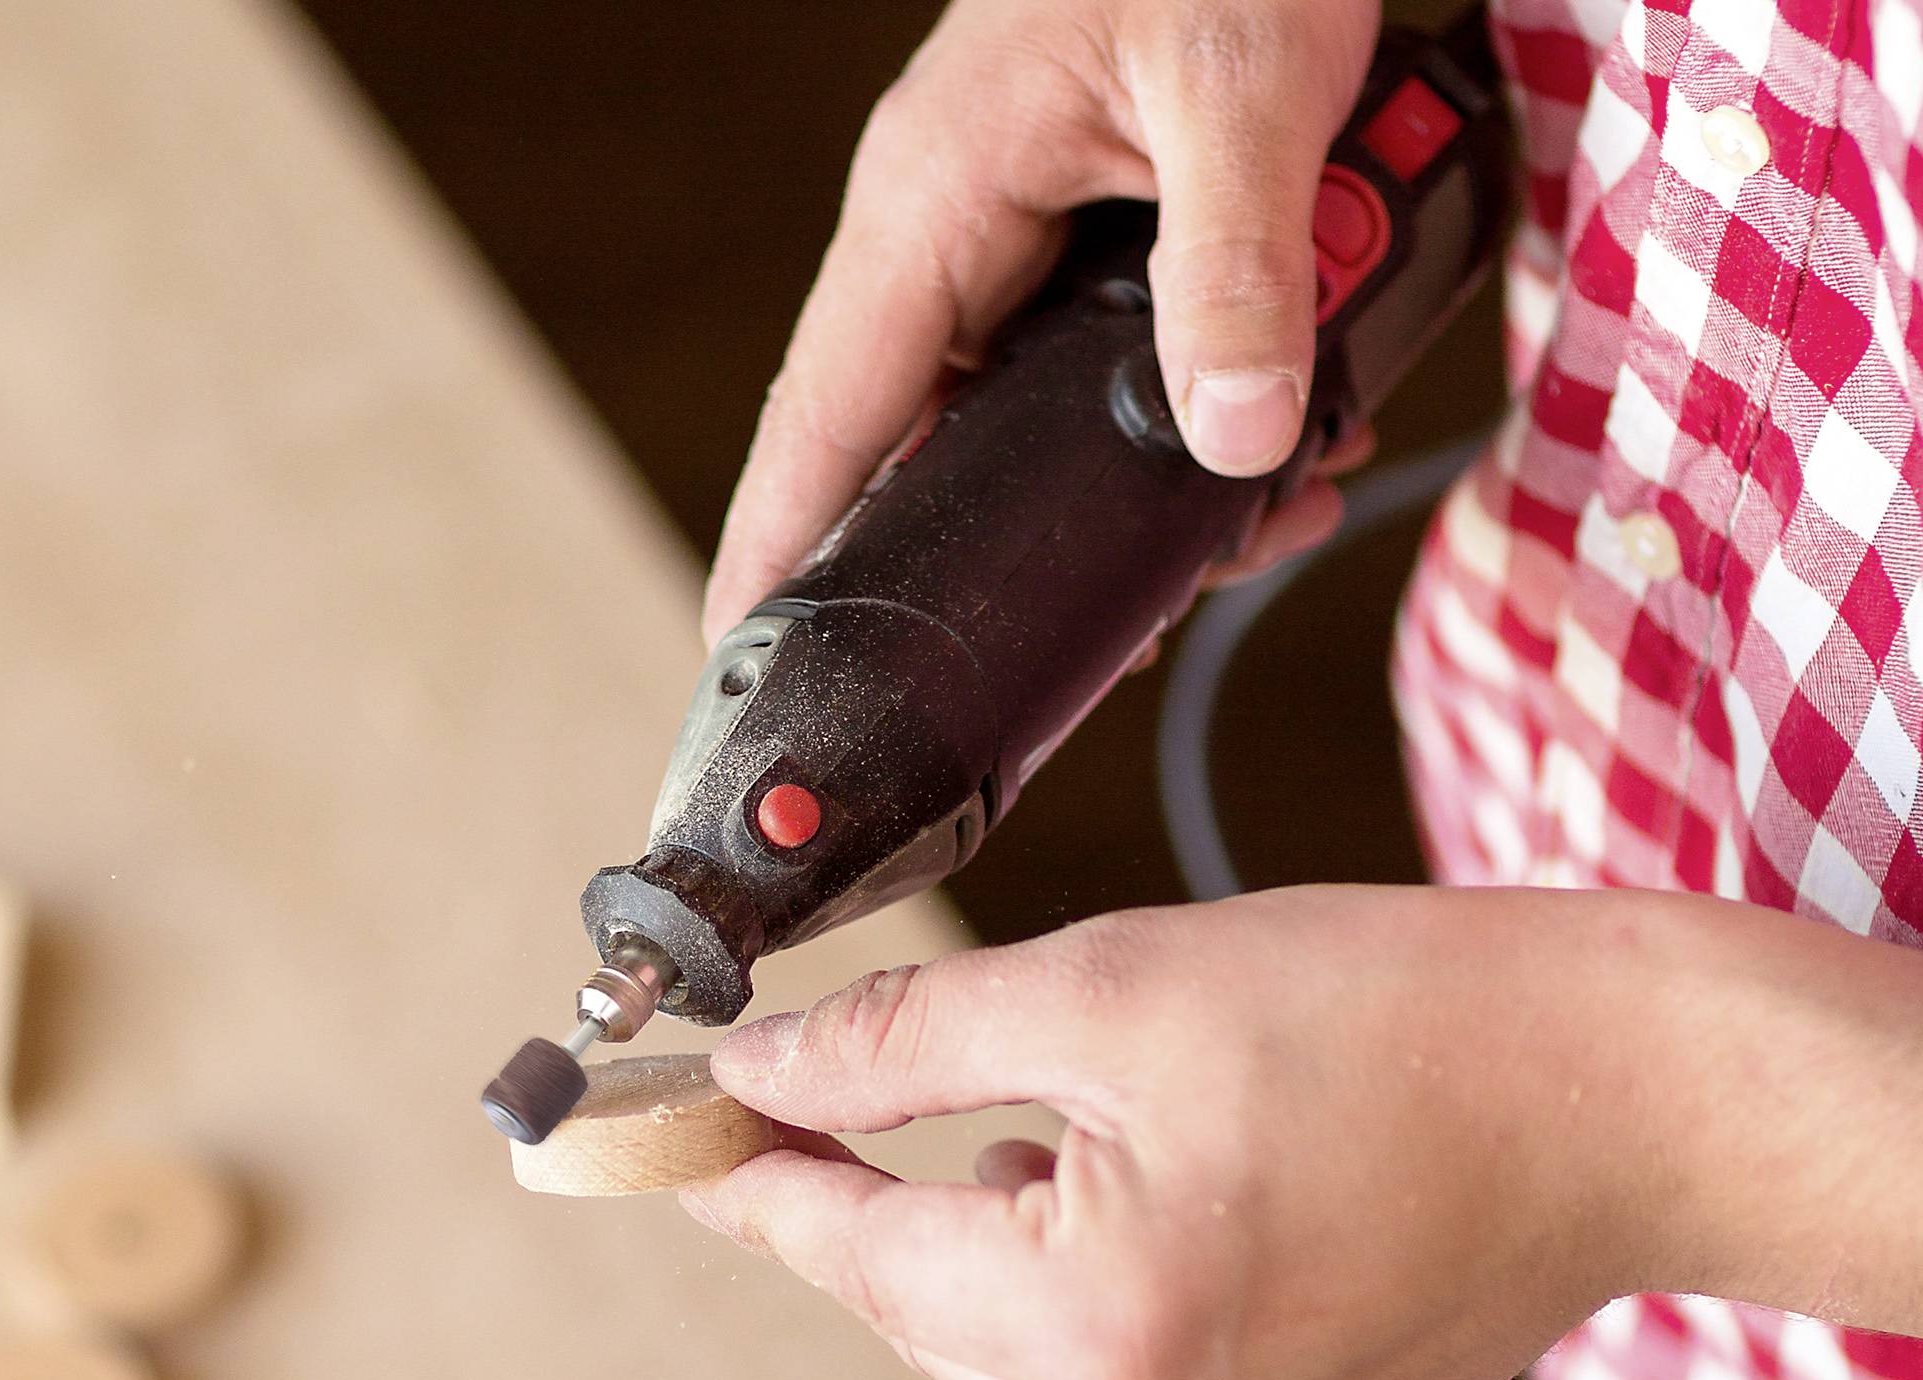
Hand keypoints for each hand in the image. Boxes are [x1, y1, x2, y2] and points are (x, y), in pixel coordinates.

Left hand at [682, 888, 1665, 1379]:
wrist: (1622, 1095)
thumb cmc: (1393, 1017)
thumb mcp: (1107, 991)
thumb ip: (898, 1045)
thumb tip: (752, 1076)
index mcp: (1102, 1331)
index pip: (847, 1257)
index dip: (740, 1183)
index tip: (658, 1139)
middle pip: (918, 1319)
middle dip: (863, 1208)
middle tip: (809, 1103)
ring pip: (1003, 1361)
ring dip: (973, 1253)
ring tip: (1031, 1134)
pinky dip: (1067, 1300)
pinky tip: (1113, 1203)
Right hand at [704, 0, 1383, 644]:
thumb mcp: (1246, 92)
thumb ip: (1238, 270)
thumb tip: (1234, 444)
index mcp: (934, 197)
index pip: (823, 412)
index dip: (779, 542)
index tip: (743, 656)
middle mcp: (947, 226)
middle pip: (920, 444)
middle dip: (1007, 549)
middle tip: (1114, 638)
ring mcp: (1003, 229)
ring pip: (1018, 414)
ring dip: (1123, 484)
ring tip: (1246, 525)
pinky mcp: (1071, 225)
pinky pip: (1086, 359)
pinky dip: (1170, 411)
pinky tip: (1268, 442)